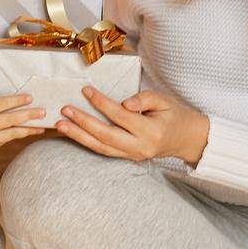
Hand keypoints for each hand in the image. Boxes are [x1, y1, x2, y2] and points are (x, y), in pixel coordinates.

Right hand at [0, 70, 46, 156]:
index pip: (0, 104)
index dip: (16, 101)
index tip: (30, 97)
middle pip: (10, 119)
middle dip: (28, 115)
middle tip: (43, 111)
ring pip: (12, 133)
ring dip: (28, 129)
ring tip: (42, 125)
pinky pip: (8, 139)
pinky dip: (20, 135)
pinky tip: (30, 131)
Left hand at [55, 87, 209, 163]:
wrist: (187, 139)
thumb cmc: (175, 115)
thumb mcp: (164, 101)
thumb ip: (144, 100)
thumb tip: (124, 103)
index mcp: (151, 131)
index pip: (120, 116)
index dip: (102, 103)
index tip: (86, 90)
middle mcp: (140, 147)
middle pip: (106, 136)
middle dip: (83, 123)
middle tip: (65, 110)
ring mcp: (133, 155)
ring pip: (101, 148)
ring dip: (78, 137)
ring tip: (60, 125)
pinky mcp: (128, 158)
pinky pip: (104, 151)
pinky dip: (86, 142)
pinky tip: (73, 133)